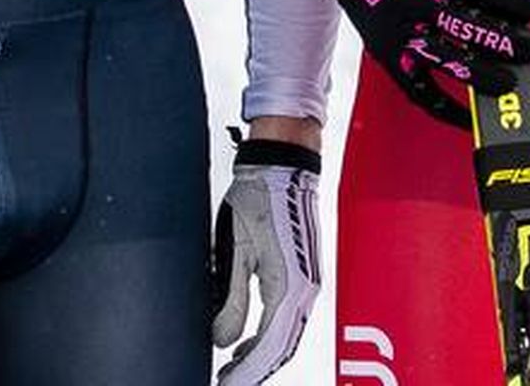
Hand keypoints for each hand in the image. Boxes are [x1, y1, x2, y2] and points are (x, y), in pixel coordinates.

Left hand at [209, 133, 321, 385]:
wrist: (283, 166)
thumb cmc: (260, 198)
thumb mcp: (235, 249)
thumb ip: (230, 298)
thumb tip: (222, 339)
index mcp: (290, 286)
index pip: (269, 346)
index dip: (246, 372)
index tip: (224, 384)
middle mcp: (306, 291)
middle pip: (281, 348)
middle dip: (253, 371)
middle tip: (224, 381)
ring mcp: (307, 284)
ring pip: (286, 336)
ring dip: (261, 358)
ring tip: (231, 369)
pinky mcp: (302, 277)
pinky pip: (288, 320)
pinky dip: (268, 339)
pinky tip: (246, 343)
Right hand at [303, 0, 529, 127]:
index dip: (519, 2)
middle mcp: (412, 2)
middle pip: (476, 32)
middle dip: (515, 44)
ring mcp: (398, 34)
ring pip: (452, 66)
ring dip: (489, 78)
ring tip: (512, 82)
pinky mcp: (386, 57)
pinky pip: (421, 93)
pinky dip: (447, 109)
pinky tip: (470, 116)